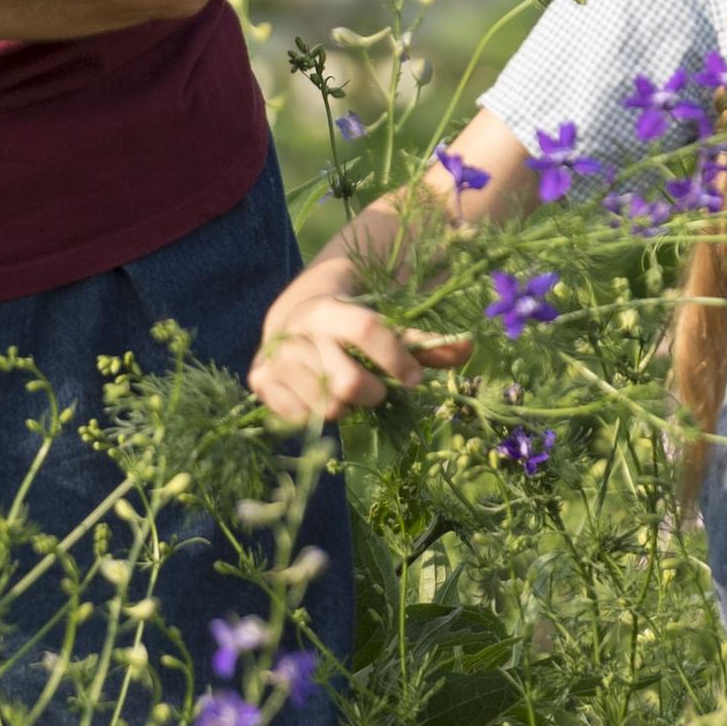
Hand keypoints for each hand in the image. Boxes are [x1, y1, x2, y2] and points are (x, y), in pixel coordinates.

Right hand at [251, 289, 469, 423]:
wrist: (290, 318)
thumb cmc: (348, 320)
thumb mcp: (382, 320)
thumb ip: (422, 340)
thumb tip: (467, 347)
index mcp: (328, 306)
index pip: (367, 330)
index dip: (397, 357)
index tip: (415, 378)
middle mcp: (296, 330)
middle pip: (347, 385)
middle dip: (373, 393)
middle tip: (377, 389)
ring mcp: (274, 358)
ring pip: (327, 408)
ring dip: (347, 405)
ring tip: (345, 386)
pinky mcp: (260, 381)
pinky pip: (302, 419)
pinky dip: (320, 413)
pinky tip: (320, 393)